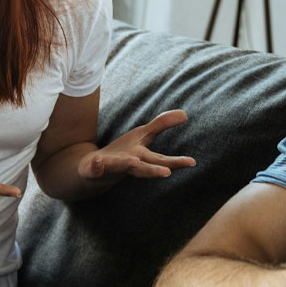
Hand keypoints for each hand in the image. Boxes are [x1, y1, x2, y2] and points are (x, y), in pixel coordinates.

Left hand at [78, 110, 195, 179]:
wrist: (93, 170)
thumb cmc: (123, 153)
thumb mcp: (142, 136)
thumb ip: (162, 124)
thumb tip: (185, 114)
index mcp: (141, 158)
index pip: (160, 160)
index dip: (176, 162)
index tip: (192, 162)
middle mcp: (128, 164)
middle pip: (142, 167)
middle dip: (153, 170)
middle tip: (167, 173)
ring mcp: (110, 167)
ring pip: (119, 167)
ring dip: (125, 165)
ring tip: (132, 162)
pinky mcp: (92, 169)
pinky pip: (94, 167)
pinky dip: (96, 165)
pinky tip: (97, 159)